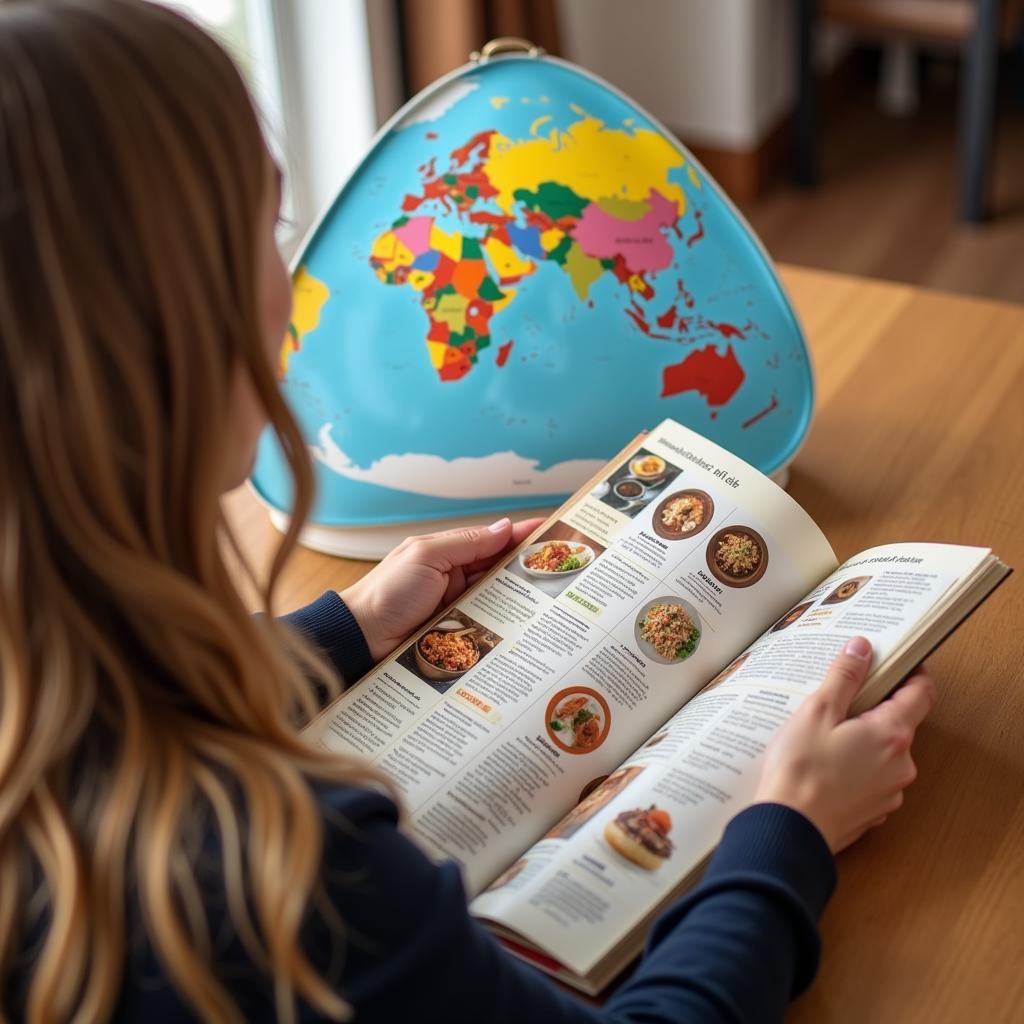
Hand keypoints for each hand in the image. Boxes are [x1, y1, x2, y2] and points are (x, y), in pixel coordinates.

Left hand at [341, 517, 543, 661]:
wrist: (361, 636)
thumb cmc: (387, 592)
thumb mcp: (427, 556)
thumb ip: (466, 542)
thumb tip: (504, 527)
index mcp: (449, 553)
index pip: (493, 541)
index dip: (522, 536)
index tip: (552, 531)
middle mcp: (456, 578)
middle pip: (501, 571)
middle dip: (528, 569)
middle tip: (562, 568)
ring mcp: (458, 606)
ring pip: (499, 599)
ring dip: (521, 598)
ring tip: (553, 597)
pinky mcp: (457, 632)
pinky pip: (487, 625)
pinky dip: (505, 624)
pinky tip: (526, 626)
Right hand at [754, 636, 935, 852]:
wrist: (789, 830)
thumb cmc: (800, 769)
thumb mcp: (817, 711)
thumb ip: (844, 677)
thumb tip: (863, 647)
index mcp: (892, 733)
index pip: (922, 694)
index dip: (912, 674)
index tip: (894, 664)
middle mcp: (901, 764)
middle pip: (899, 724)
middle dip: (873, 710)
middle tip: (837, 704)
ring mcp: (890, 792)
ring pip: (883, 754)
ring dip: (862, 743)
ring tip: (822, 740)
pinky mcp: (874, 813)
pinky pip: (871, 780)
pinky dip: (854, 770)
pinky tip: (823, 769)